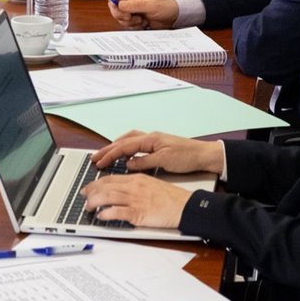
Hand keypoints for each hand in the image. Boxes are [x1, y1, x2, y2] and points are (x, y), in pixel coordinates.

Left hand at [80, 173, 190, 228]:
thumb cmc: (170, 198)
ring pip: (108, 197)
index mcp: (136, 178)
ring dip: (94, 202)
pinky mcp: (139, 213)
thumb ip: (135, 185)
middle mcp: (134, 187)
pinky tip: (101, 216)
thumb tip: (121, 190)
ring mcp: (135, 199)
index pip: (110, 178)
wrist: (184, 206)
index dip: (96, 183)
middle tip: (83, 197)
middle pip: (105, 186)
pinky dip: (106, 213)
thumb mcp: (150, 185)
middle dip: (90, 191)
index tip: (88, 187)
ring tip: (88, 207)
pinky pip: (118, 212)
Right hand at [92, 130, 224, 174]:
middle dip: (108, 149)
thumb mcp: (165, 161)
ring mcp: (154, 140)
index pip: (124, 146)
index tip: (99, 162)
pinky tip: (125, 155)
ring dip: (116, 147)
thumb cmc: (187, 157)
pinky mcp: (158, 145)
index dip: (110, 154)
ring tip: (105, 154)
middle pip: (123, 141)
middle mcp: (150, 137)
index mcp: (150, 139)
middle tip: (95, 157)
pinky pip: (136, 144)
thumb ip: (144, 162)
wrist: (205, 155)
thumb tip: (128, 163)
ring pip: (129, 140)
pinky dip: (126, 148)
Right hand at [107, 0, 178, 29]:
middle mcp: (130, 0)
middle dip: (120, 13)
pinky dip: (133, 26)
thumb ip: (134, 4)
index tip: (115, 4)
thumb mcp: (151, 4)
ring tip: (141, 20)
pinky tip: (144, 24)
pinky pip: (126, 24)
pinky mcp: (134, 19)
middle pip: (114, 5)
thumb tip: (119, 4)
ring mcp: (131, 10)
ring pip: (119, 17)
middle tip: (129, 17)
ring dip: (129, 22)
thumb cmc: (166, 6)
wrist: (174, 17)